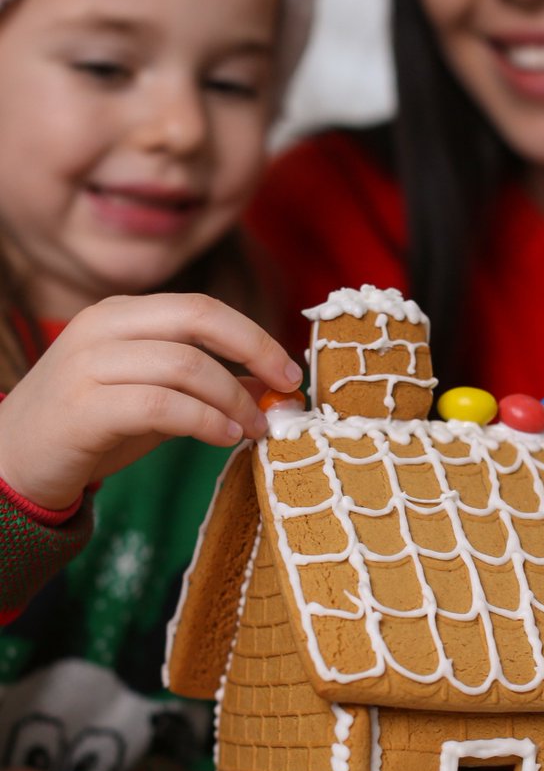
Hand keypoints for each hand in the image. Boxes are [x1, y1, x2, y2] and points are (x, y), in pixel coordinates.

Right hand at [0, 293, 301, 510]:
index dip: (254, 336)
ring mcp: (89, 364)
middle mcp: (104, 326)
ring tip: (255, 428)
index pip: (202, 307)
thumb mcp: (157, 400)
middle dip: (254, 351)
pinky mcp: (83, 407)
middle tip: (287, 390)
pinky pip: (162, 405)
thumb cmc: (92, 429)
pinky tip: (225, 438)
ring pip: (185, 365)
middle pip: (198, 318)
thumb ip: (208, 387)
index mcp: (122, 314)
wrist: (14, 463)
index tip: (290, 370)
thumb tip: (270, 387)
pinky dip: (205, 421)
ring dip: (234, 399)